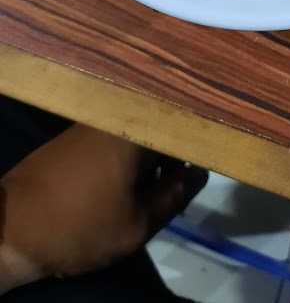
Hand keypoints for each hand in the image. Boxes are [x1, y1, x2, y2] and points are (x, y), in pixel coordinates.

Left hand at [0, 124, 206, 291]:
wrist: (13, 227)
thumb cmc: (80, 226)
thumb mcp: (137, 225)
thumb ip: (174, 197)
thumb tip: (197, 175)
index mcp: (137, 130)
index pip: (185, 123)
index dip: (204, 138)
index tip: (215, 155)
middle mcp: (117, 115)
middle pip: (163, 122)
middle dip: (179, 146)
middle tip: (186, 178)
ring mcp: (95, 121)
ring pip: (141, 127)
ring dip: (155, 150)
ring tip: (162, 182)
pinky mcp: (79, 132)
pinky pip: (120, 133)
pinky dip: (133, 151)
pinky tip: (133, 178)